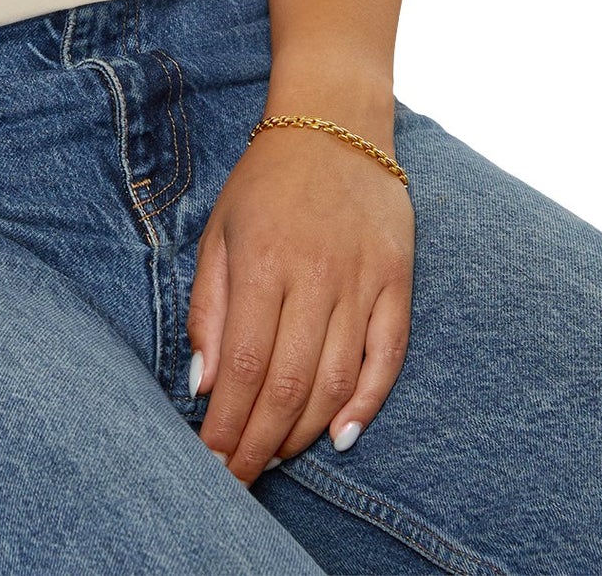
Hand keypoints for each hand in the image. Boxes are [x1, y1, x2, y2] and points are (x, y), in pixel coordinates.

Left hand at [186, 119, 414, 483]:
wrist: (334, 124)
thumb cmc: (266, 182)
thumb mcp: (219, 232)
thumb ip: (209, 308)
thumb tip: (203, 383)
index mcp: (263, 262)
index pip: (244, 365)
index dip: (228, 423)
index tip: (212, 460)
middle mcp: (315, 276)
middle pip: (288, 384)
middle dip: (260, 442)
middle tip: (240, 477)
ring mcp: (361, 280)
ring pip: (336, 380)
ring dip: (305, 431)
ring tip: (277, 457)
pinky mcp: (397, 281)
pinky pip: (387, 356)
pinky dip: (367, 403)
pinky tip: (341, 435)